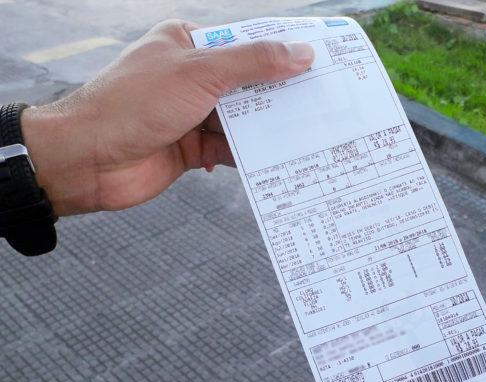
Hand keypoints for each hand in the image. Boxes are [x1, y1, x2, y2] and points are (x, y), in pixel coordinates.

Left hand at [20, 19, 313, 215]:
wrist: (87, 160)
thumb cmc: (133, 104)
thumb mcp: (200, 73)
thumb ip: (253, 63)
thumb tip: (301, 54)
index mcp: (187, 44)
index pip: (244, 43)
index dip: (281, 52)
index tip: (318, 61)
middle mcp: (191, 77)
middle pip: (247, 83)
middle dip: (279, 94)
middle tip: (323, 101)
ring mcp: (191, 114)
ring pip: (241, 119)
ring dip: (267, 127)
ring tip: (309, 132)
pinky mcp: (191, 147)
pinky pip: (229, 148)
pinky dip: (249, 154)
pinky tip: (276, 158)